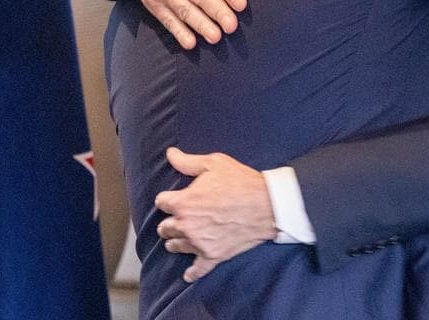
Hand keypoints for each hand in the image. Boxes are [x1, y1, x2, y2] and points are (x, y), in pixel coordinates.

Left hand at [155, 147, 276, 281]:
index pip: (161, 202)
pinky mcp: (213, 256)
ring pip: (175, 246)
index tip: (173, 198)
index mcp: (183, 202)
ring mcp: (199, 243)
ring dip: (175, 242)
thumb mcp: (214, 164)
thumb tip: (170, 154)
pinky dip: (191, 273)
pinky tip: (188, 274)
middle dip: (168, 222)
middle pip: (165, 227)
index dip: (167, 198)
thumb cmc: (241, 182)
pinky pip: (197, 270)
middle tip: (174, 220)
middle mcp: (186, 225)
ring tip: (177, 240)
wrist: (267, 205)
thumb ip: (187, 161)